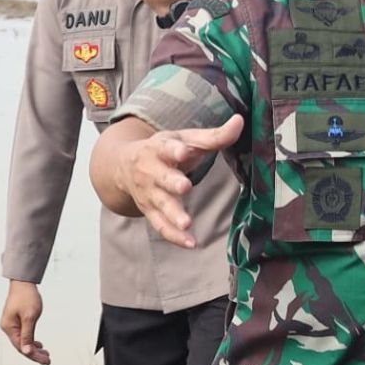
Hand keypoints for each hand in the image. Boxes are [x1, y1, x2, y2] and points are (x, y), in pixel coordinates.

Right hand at [0, 280, 48, 364]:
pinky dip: (32, 341)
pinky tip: (39, 344)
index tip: (46, 361)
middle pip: (22, 346)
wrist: (24, 283)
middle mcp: (8, 328)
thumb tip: (26, 351)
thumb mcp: (30, 317)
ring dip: (34, 348)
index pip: (21, 347)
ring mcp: (12, 324)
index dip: (34, 356)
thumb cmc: (27, 297)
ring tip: (46, 354)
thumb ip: (28, 335)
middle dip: (35, 354)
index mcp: (9, 328)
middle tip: (48, 360)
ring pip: (23, 341)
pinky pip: (23, 335)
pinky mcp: (16, 321)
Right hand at [122, 113, 243, 245]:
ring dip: (173, 215)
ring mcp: (149, 194)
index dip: (175, 150)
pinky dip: (174, 236)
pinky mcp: (150, 212)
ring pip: (161, 205)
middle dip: (172, 182)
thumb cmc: (165, 150)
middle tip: (185, 186)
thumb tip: (240, 121)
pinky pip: (161, 226)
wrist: (124, 166)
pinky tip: (191, 243)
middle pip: (162, 178)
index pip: (167, 148)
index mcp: (160, 148)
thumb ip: (214, 135)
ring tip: (187, 223)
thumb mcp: (186, 139)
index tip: (184, 151)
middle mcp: (151, 172)